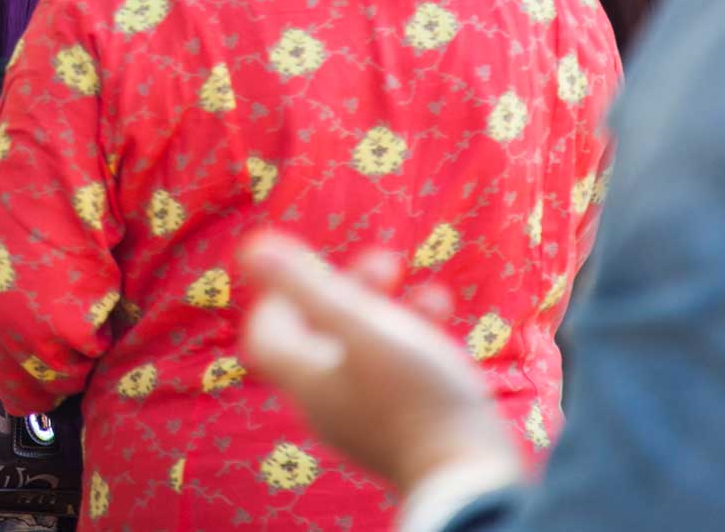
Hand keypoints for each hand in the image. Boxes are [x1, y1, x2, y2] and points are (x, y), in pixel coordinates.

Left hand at [237, 231, 523, 498]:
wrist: (473, 479)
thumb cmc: (415, 396)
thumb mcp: (362, 329)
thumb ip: (307, 287)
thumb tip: (252, 246)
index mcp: (307, 379)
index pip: (268, 333)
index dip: (281, 293)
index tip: (315, 265)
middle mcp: (329, 402)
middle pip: (322, 338)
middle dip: (350, 290)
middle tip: (387, 262)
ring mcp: (368, 419)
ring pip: (367, 351)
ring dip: (392, 311)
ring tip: (429, 291)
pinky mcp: (407, 431)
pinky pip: (401, 374)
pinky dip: (417, 340)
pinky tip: (446, 324)